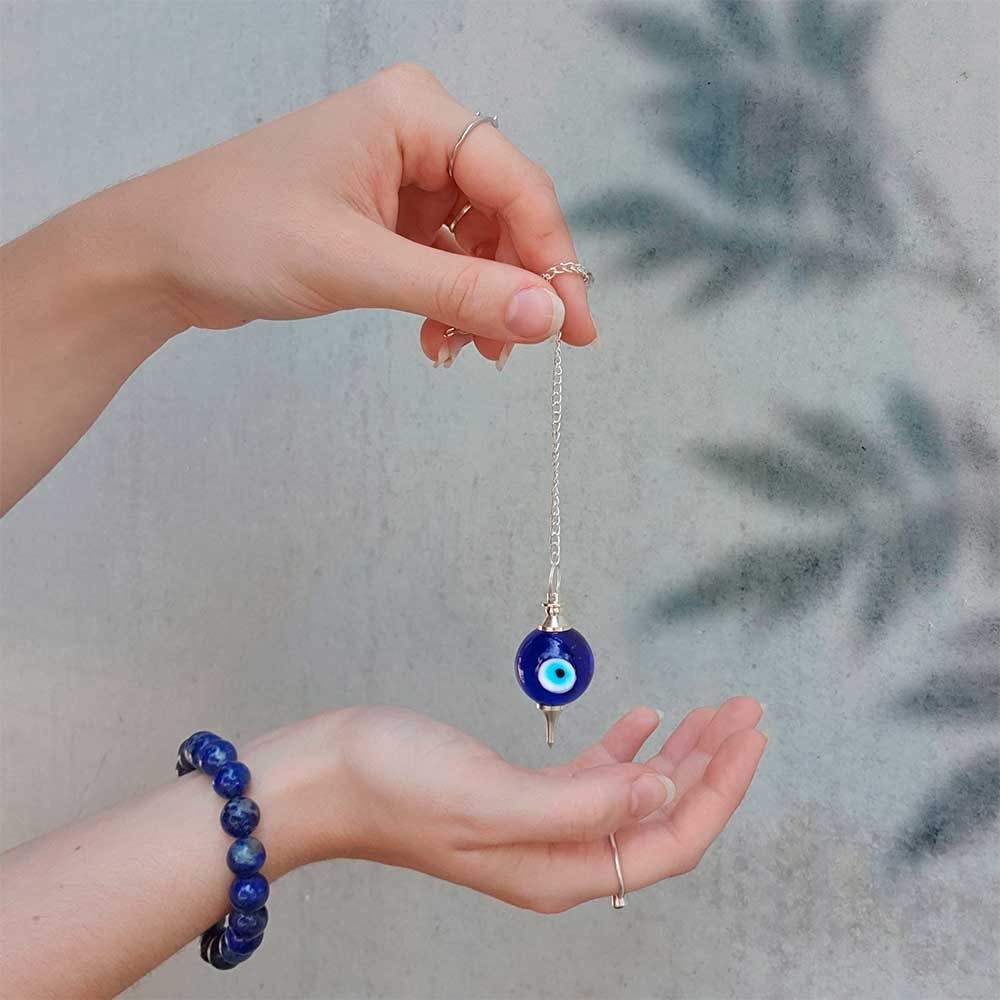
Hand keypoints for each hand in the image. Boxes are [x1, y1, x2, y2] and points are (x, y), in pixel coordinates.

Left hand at [116, 63, 596, 368]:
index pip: (515, 182)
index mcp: (413, 113)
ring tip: (468, 354)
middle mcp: (415, 136)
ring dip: (482, 304)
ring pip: (478, 246)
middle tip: (523, 350)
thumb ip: (457, 292)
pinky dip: (450, 305)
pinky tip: (438, 342)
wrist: (160, 256)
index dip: (551, 256)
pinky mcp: (385, 218)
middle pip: (505, 214)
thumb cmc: (237, 233)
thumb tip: (545, 317)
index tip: (573, 325)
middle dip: (515, 286)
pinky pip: (444, 263)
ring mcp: (400, 178)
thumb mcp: (357, 265)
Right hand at [258, 698, 765, 912]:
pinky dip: (627, 744)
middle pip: (658, 814)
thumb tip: (661, 793)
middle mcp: (558, 856)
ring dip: (676, 749)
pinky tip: (646, 717)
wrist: (326, 774)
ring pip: (631, 790)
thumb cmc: (395, 787)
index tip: (748, 736)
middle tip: (746, 711)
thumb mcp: (496, 798)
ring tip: (714, 709)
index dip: (717, 790)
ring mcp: (538, 824)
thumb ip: (586, 804)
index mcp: (560, 869)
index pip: (667, 839)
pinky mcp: (517, 793)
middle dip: (709, 764)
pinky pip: (592, 774)